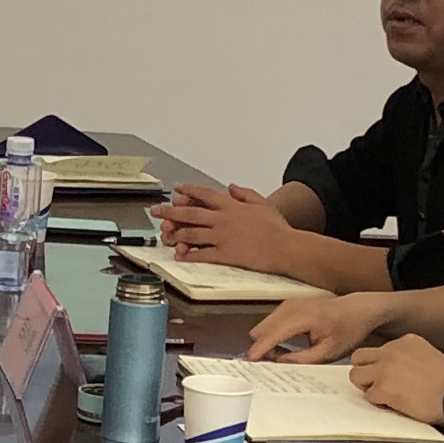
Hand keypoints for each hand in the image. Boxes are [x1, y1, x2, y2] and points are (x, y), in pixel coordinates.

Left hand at [159, 185, 295, 271]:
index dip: (189, 191)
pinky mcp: (225, 254)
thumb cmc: (278, 228)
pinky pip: (202, 254)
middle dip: (170, 211)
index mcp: (232, 206)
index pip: (205, 194)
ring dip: (175, 234)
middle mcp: (224, 219)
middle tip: (156, 211)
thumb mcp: (263, 204)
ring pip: (192, 233)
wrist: (287, 247)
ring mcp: (223, 237)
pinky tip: (179, 255)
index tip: (177, 189)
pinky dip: (189, 255)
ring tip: (163, 235)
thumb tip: (231, 187)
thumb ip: (245, 194)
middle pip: (191, 213)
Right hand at [247, 293, 383, 364]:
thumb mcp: (328, 352)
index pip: (272, 334)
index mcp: (302, 317)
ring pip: (262, 326)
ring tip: (282, 357)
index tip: (249, 364)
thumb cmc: (346, 331)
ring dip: (266, 343)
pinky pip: (269, 323)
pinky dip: (271, 336)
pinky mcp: (287, 306)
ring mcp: (287, 304)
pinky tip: (284, 347)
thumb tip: (278, 364)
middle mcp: (290, 307)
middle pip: (260, 330)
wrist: (357, 310)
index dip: (259, 350)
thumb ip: (301, 359)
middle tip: (273, 364)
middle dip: (261, 348)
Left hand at [346, 330, 443, 424]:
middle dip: (365, 372)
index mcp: (405, 341)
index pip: (377, 349)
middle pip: (358, 357)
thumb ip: (407, 357)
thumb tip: (393, 370)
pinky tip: (396, 405)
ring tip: (386, 396)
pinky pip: (368, 396)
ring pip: (356, 376)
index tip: (389, 376)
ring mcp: (385, 368)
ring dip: (368, 387)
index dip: (379, 365)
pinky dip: (379, 403)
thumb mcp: (427, 356)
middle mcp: (392, 350)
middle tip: (379, 385)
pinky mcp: (383, 388)